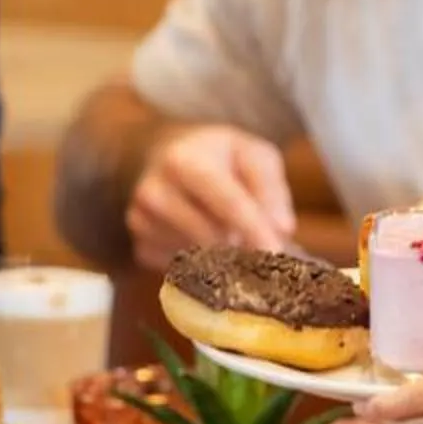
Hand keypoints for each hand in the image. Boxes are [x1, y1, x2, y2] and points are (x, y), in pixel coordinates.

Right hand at [128, 123, 296, 266]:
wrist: (163, 156)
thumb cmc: (216, 156)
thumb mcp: (251, 153)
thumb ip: (270, 186)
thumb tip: (281, 229)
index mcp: (182, 161)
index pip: (226, 202)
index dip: (254, 229)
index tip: (275, 252)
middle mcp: (153, 192)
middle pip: (212, 236)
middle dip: (243, 245)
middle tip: (263, 247)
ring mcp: (142, 223)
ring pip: (200, 257)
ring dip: (224, 254)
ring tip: (232, 233)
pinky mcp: (141, 247)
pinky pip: (183, 270)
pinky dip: (203, 262)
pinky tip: (204, 239)